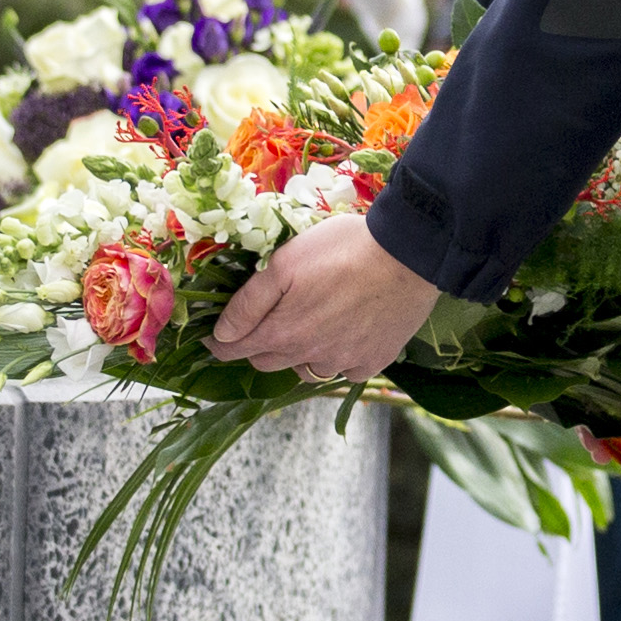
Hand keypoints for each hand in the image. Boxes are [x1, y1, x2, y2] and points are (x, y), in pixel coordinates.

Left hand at [211, 214, 441, 382]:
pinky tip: (344, 334)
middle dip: (258, 347)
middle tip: (261, 326)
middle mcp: (309, 356)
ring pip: (306, 369)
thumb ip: (248, 302)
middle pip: (268, 363)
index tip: (214, 339)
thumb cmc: (341, 250)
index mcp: (281, 332)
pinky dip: (338, 358)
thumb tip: (222, 334)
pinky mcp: (373, 360)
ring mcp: (343, 362)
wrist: (406, 256)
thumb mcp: (283, 263)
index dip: (220, 343)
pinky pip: (345, 369)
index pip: (235, 349)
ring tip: (306, 328)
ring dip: (298, 355)